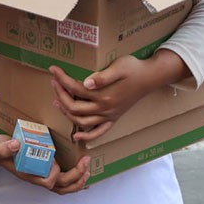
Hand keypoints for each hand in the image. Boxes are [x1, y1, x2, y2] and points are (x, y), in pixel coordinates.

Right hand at [0, 132, 88, 193]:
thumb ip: (5, 147)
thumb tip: (15, 145)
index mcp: (28, 174)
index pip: (47, 181)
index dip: (55, 173)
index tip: (55, 160)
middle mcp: (36, 178)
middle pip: (59, 186)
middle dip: (75, 176)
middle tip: (85, 162)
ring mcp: (41, 176)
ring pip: (63, 188)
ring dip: (77, 182)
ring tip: (87, 171)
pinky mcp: (44, 171)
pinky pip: (62, 183)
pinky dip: (74, 180)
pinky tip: (82, 174)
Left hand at [48, 51, 185, 141]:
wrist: (150, 77)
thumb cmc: (134, 69)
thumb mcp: (119, 67)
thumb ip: (102, 77)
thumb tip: (86, 83)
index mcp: (104, 95)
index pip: (76, 88)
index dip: (62, 79)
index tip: (53, 69)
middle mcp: (105, 109)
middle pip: (75, 107)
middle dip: (60, 94)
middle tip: (53, 82)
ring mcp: (109, 115)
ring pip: (83, 122)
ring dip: (67, 113)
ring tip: (57, 101)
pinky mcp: (113, 118)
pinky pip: (99, 132)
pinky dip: (87, 136)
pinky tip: (76, 135)